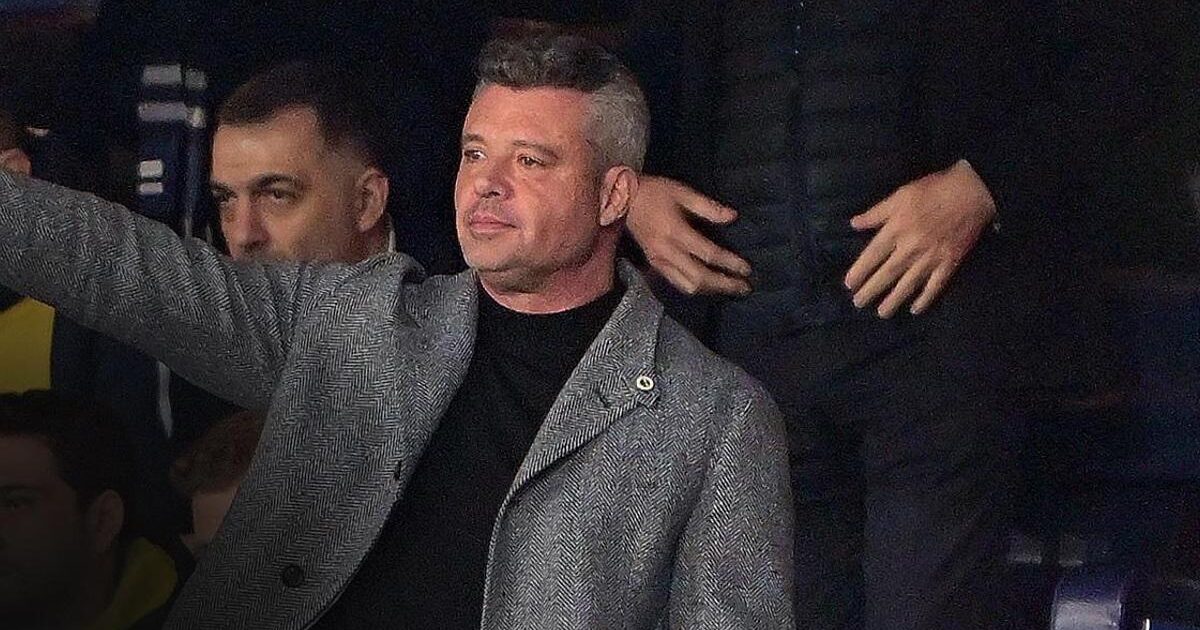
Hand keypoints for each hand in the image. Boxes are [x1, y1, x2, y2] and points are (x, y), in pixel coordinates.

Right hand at [627, 175, 751, 295]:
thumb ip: (708, 207)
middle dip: (723, 285)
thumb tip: (733, 217)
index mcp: (675, 232)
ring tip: (729, 288)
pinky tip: (708, 286)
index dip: (729, 263)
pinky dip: (695, 287)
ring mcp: (659, 262)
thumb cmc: (654, 192)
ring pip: (687, 286)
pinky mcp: (654, 265)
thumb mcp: (682, 192)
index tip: (747, 269)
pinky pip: (677, 283)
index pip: (708, 254)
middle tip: (744, 287)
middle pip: (699, 277)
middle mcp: (667, 252)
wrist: (622, 200)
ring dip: (710, 290)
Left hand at [844, 159, 995, 317]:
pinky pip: (935, 285)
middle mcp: (910, 248)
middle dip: (871, 290)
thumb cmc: (933, 190)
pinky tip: (915, 309)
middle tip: (858, 303)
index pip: (872, 255)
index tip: (849, 284)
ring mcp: (931, 257)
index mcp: (896, 229)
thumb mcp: (899, 195)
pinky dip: (925, 299)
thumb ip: (876, 213)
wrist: (972, 192)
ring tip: (881, 313)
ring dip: (893, 300)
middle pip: (887, 274)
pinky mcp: (949, 262)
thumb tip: (854, 224)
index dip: (860, 271)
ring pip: (908, 284)